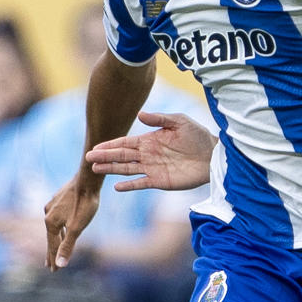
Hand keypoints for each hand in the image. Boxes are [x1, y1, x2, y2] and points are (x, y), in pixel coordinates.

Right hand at [43, 177, 101, 270]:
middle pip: (50, 238)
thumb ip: (68, 246)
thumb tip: (60, 265)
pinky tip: (63, 226)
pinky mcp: (58, 199)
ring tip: (56, 248)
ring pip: (54, 227)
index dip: (54, 259)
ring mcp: (52, 206)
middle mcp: (48, 214)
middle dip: (52, 252)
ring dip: (56, 239)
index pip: (52, 246)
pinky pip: (58, 218)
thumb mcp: (77, 228)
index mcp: (51, 223)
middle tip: (50, 266)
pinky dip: (60, 227)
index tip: (53, 271)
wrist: (87, 180)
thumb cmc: (84, 204)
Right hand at [85, 112, 215, 190]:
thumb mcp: (179, 122)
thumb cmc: (198, 136)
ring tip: (95, 168)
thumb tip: (139, 114)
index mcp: (149, 140)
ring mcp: (152, 168)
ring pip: (127, 169)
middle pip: (121, 156)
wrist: (213, 156)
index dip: (110, 144)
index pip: (125, 143)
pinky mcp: (160, 181)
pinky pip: (141, 183)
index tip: (95, 146)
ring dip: (111, 169)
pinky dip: (129, 185)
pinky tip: (116, 186)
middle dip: (105, 156)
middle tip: (88, 157)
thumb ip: (160, 119)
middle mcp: (147, 155)